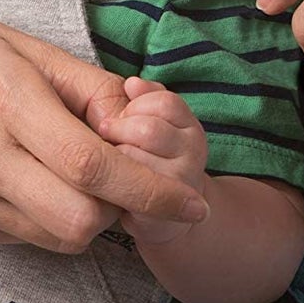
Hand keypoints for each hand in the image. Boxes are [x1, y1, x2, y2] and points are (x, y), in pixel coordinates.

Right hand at [0, 4, 208, 251]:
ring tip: (74, 172)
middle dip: (119, 209)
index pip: (93, 166)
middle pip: (80, 221)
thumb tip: (141, 127)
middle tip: (124, 178)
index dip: (152, 192)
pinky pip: (22, 237)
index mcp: (4, 101)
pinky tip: (29, 177)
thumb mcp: (23, 46)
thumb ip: (89, 90)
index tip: (191, 204)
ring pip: (55, 238)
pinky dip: (45, 217)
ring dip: (84, 215)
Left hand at [93, 77, 208, 243]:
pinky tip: (110, 187)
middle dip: (120, 133)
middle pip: (149, 130)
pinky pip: (129, 191)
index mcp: (189, 125)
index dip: (134, 108)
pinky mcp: (162, 213)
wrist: (162, 218)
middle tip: (109, 141)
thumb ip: (142, 98)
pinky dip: (111, 185)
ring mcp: (181, 184)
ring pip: (136, 159)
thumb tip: (132, 84)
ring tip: (111, 163)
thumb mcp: (148, 120)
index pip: (164, 103)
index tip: (122, 118)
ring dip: (114, 158)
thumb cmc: (147, 159)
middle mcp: (194, 152)